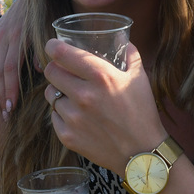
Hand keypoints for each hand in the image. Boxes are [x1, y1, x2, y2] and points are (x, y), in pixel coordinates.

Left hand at [45, 40, 164, 172]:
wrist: (142, 153)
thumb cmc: (143, 113)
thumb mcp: (140, 78)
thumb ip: (130, 55)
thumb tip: (123, 40)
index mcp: (100, 76)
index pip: (61, 54)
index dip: (52, 47)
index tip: (52, 46)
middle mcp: (82, 95)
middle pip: (51, 72)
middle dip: (56, 68)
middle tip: (64, 71)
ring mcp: (73, 117)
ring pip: (51, 95)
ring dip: (59, 92)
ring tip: (73, 96)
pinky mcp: (67, 136)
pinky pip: (54, 116)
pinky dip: (62, 114)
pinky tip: (77, 116)